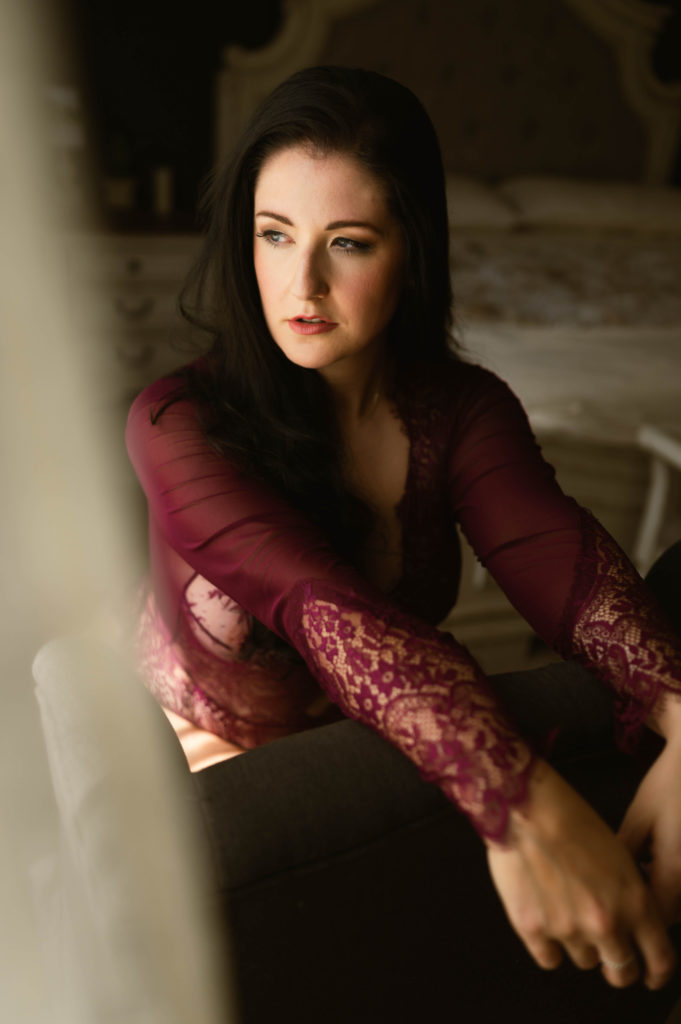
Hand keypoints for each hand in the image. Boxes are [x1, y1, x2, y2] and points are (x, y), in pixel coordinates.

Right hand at [486, 760, 676, 989]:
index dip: (656, 973)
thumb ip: (631, 896)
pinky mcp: (532, 929)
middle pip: (621, 972)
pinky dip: (549, 946)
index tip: (650, 975)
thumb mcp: (620, 856)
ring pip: (584, 962)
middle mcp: (605, 924)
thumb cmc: (572, 821)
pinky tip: (545, 921)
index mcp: (634, 903)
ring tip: (566, 911)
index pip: (660, 960)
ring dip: (581, 945)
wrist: (527, 808)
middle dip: (617, 965)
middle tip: (608, 953)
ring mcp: (567, 930)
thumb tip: (633, 923)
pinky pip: (549, 959)